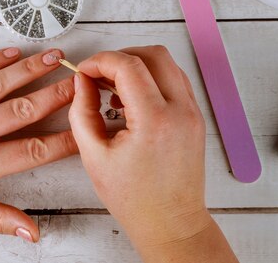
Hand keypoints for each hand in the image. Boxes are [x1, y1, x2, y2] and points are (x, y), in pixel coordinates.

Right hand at [68, 46, 236, 261]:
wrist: (171, 223)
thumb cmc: (134, 198)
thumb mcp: (94, 155)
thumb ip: (82, 111)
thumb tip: (82, 81)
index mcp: (154, 120)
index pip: (128, 66)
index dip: (100, 61)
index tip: (84, 71)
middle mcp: (180, 111)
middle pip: (153, 54)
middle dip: (120, 57)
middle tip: (98, 75)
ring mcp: (192, 112)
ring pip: (167, 64)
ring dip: (137, 66)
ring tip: (113, 89)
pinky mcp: (195, 117)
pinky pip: (174, 80)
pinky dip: (151, 79)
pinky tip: (131, 100)